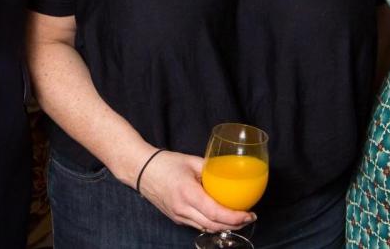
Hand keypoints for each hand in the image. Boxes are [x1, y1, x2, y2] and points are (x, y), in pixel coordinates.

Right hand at [136, 151, 255, 232]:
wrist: (140, 170)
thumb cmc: (164, 163)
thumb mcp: (191, 161)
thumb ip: (211, 168)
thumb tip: (228, 172)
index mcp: (188, 193)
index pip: (215, 213)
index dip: (235, 217)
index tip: (249, 214)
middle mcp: (183, 209)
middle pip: (214, 225)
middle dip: (235, 225)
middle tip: (249, 217)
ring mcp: (179, 216)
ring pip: (206, 228)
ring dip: (224, 226)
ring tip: (238, 218)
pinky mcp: (176, 217)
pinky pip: (198, 225)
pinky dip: (212, 223)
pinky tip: (220, 217)